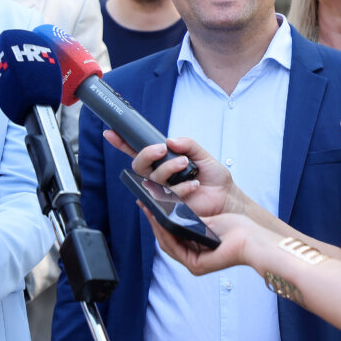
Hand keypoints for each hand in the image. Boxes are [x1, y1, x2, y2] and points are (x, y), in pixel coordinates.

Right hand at [103, 131, 245, 217]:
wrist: (229, 200)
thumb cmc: (215, 179)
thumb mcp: (203, 155)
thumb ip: (188, 144)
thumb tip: (170, 140)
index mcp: (162, 163)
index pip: (138, 152)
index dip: (122, 143)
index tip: (111, 133)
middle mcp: (159, 178)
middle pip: (139, 165)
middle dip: (147, 154)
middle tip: (161, 150)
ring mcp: (163, 192)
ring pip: (152, 179)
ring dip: (168, 169)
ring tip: (186, 165)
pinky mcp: (170, 207)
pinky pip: (166, 196)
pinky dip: (180, 188)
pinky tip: (193, 185)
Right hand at [141, 203, 258, 275]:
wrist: (253, 239)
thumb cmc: (237, 229)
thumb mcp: (208, 221)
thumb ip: (189, 219)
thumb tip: (169, 208)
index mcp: (196, 251)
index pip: (171, 236)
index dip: (158, 221)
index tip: (149, 205)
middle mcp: (193, 260)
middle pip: (166, 240)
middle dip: (153, 222)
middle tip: (144, 205)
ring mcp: (194, 264)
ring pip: (167, 243)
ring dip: (156, 226)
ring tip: (148, 209)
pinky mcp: (196, 265)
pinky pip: (175, 247)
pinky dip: (165, 232)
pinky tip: (160, 219)